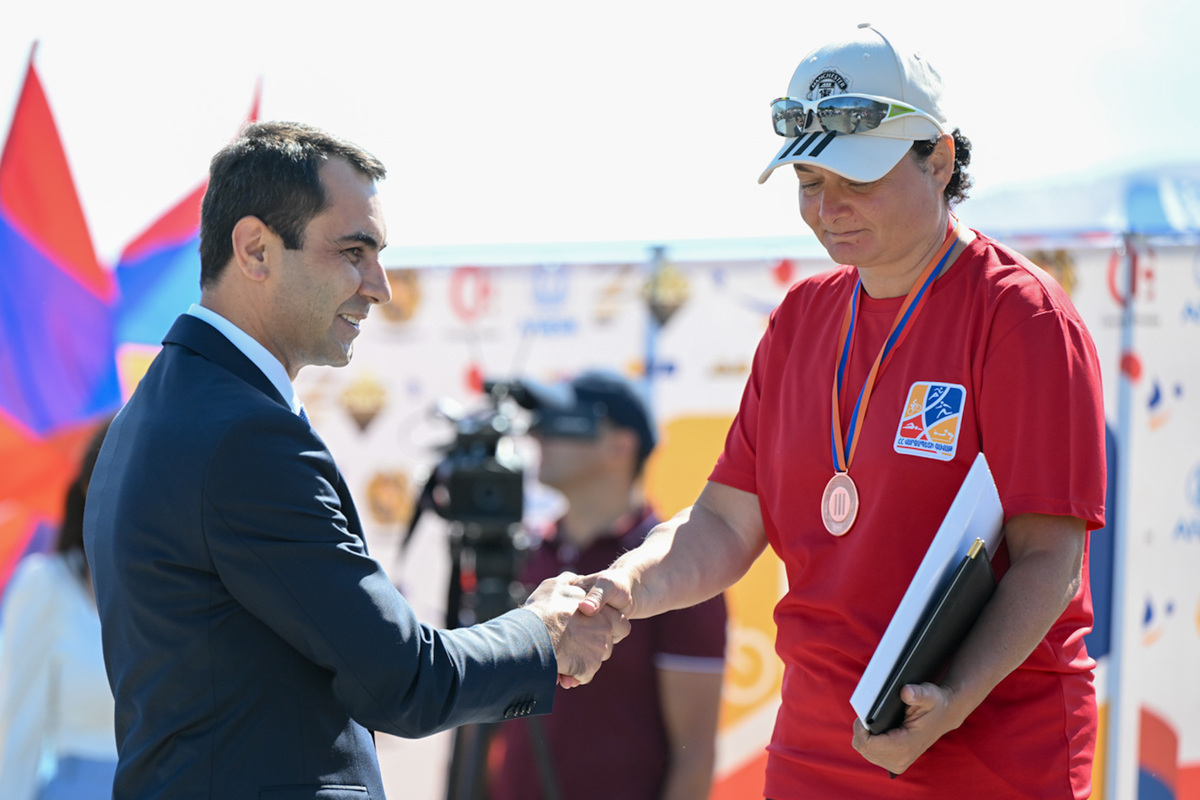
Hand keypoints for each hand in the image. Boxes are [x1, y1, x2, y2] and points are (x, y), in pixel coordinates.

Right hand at [523, 572, 629, 686]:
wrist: (536, 634)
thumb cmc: (543, 608)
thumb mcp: (555, 585)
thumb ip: (569, 582)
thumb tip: (573, 579)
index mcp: (603, 611)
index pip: (620, 624)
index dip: (605, 628)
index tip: (586, 630)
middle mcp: (605, 630)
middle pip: (605, 643)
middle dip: (590, 647)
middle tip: (570, 645)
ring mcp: (599, 650)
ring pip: (593, 660)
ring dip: (580, 661)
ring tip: (561, 657)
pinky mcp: (589, 667)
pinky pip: (584, 675)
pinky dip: (574, 676)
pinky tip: (561, 672)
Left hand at [851, 682, 957, 775]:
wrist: (944, 716)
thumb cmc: (934, 704)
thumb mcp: (928, 693)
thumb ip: (917, 693)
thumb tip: (906, 692)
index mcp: (905, 746)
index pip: (867, 744)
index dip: (860, 727)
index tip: (862, 714)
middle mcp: (900, 760)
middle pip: (863, 748)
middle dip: (861, 730)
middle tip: (868, 715)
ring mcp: (897, 764)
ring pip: (865, 752)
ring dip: (865, 736)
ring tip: (873, 722)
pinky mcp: (895, 763)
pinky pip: (870, 753)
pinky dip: (869, 741)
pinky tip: (877, 730)